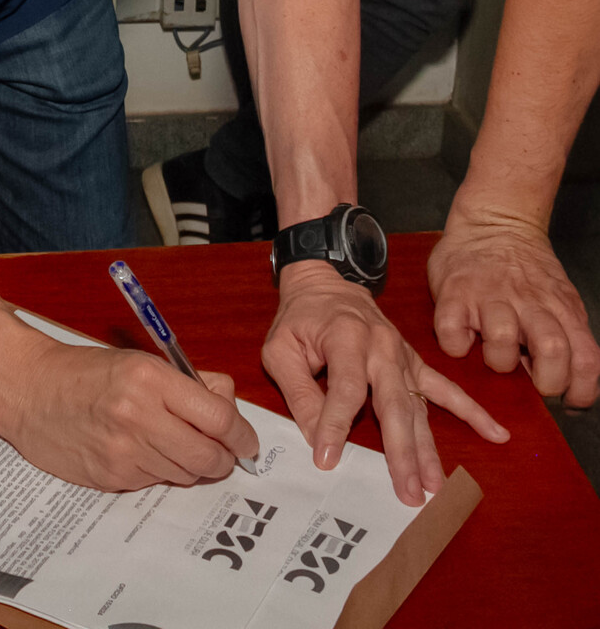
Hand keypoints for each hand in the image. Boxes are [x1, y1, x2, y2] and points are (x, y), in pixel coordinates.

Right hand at [0, 338, 259, 491]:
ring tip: (171, 443)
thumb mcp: (140, 360)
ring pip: (186, 474)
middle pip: (209, 456)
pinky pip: (155, 482)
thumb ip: (189, 382)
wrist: (29, 389)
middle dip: (223, 457)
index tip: (246, 440)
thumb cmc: (85, 370)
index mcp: (151, 378)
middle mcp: (139, 415)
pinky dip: (159, 470)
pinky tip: (139, 449)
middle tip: (220, 450)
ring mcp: (124, 450)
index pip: (218, 417)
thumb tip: (229, 403)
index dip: (241, 433)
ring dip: (190, 464)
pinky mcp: (111, 477)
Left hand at [263, 263, 508, 505]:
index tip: (328, 460)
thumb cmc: (299, 319)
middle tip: (408, 493)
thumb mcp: (280, 349)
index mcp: (345, 338)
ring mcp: (402, 356)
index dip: (335, 425)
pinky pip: (446, 389)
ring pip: (418, 407)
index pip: (345, 389)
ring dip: (428, 449)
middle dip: (401, 452)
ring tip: (434, 487)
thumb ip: (299, 392)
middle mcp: (381, 347)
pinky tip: (496, 433)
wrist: (325, 283)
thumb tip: (315, 438)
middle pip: (393, 404)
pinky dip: (472, 412)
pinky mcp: (414, 363)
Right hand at [430, 215, 599, 407]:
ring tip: (494, 353)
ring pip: (503, 340)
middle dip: (544, 380)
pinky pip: (451, 332)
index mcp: (562, 308)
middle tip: (531, 379)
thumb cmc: (525, 270)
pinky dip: (456, 346)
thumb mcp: (557, 296)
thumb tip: (556, 383)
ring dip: (499, 359)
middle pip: (553, 350)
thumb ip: (561, 332)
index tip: (567, 398)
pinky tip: (461, 339)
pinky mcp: (454, 292)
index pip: (587, 360)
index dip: (580, 391)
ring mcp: (490, 296)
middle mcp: (530, 302)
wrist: (494, 220)